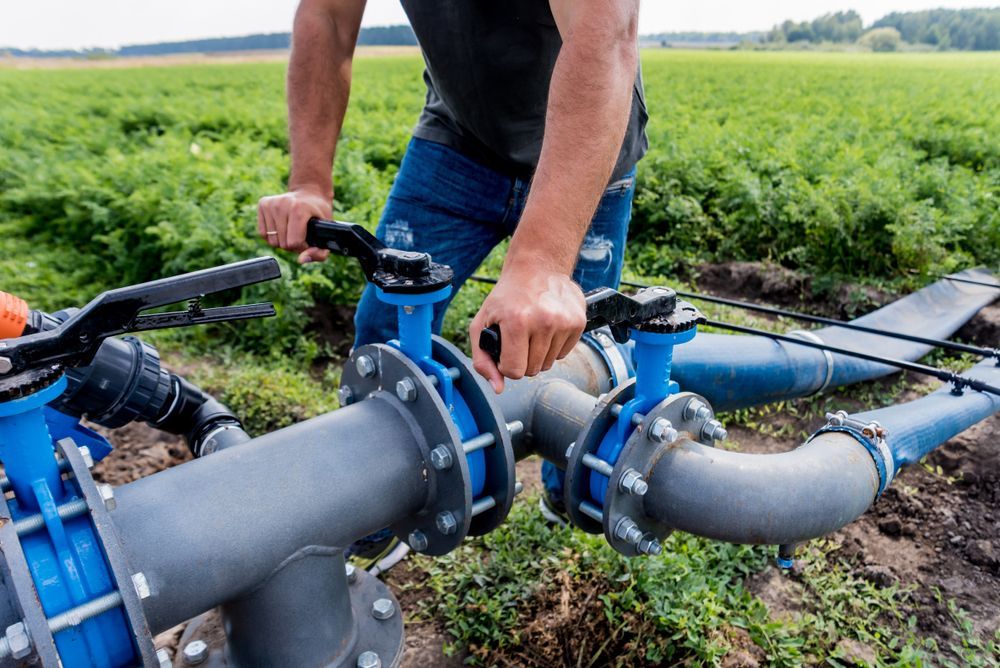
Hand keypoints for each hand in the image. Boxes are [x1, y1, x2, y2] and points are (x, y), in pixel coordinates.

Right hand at [257, 186, 332, 262]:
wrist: (310, 192)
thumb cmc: (319, 214)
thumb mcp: (326, 233)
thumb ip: (319, 253)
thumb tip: (301, 261)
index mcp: (298, 209)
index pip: (294, 243)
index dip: (302, 246)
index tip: (308, 239)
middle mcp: (282, 204)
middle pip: (282, 244)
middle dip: (292, 244)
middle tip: (300, 233)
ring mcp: (271, 203)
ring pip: (271, 241)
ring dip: (282, 240)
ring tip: (291, 229)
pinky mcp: (263, 204)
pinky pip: (263, 233)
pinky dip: (272, 235)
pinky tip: (282, 226)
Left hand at [469, 261, 585, 393]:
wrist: (537, 267)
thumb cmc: (507, 297)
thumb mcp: (482, 324)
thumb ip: (482, 360)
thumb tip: (498, 388)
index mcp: (517, 321)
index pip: (514, 371)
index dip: (506, 365)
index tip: (505, 350)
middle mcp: (543, 321)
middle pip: (533, 370)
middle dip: (523, 359)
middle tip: (519, 337)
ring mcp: (564, 321)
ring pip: (549, 364)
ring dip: (538, 353)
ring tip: (533, 330)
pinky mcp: (579, 321)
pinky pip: (564, 354)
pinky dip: (553, 346)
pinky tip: (547, 327)